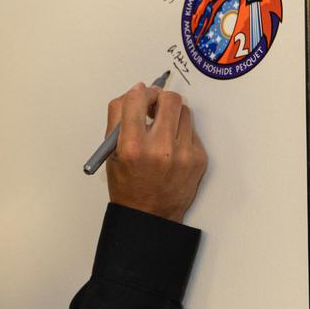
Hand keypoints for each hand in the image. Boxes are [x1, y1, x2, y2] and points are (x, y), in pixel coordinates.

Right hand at [104, 83, 206, 222]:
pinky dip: (182, 133)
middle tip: (155, 105)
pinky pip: (193, 130)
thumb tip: (135, 93)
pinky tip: (172, 146)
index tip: (141, 94)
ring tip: (163, 129)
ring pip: (184, 111)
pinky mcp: (198, 158)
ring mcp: (183, 154)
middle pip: (168, 99)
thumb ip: (118, 119)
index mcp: (132, 147)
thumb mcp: (111, 153)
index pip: (137, 99)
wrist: (150, 216)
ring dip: (173, 114)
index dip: (139, 92)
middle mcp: (159, 149)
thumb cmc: (128, 186)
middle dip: (160, 97)